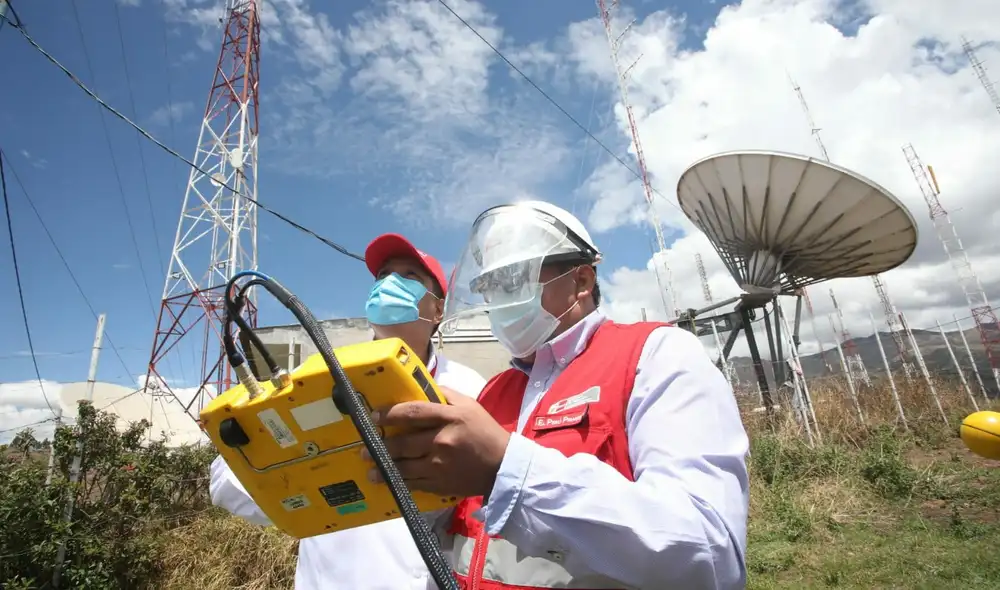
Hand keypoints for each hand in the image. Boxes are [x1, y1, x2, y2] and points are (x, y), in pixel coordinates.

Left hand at [361, 387, 510, 496]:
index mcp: (450, 417)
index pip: (413, 413)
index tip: (375, 416)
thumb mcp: (469, 405)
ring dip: (383, 467)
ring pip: (404, 466)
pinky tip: (388, 480)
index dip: (390, 414)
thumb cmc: (485, 432)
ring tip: (371, 468)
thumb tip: (421, 387)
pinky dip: (399, 482)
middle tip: (365, 447)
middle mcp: (442, 441)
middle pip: (403, 442)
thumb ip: (446, 395)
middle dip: (381, 445)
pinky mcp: (440, 484)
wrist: (503, 466)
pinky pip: (413, 483)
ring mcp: (440, 465)